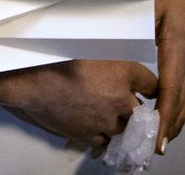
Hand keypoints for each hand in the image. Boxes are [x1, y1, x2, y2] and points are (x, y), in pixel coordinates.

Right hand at [0, 59, 157, 153]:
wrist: (33, 79)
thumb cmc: (59, 56)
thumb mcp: (93, 43)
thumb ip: (114, 51)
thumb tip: (122, 51)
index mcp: (125, 72)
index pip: (151, 83)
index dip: (148, 85)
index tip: (147, 87)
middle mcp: (120, 99)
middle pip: (141, 112)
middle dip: (137, 108)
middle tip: (130, 103)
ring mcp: (105, 121)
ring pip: (125, 130)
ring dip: (122, 124)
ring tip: (113, 116)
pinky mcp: (87, 134)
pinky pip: (104, 141)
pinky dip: (104, 136)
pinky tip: (99, 128)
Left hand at [153, 0, 184, 152]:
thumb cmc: (175, 6)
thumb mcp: (155, 6)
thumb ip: (139, 19)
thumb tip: (121, 27)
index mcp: (178, 53)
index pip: (170, 91)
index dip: (163, 116)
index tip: (155, 137)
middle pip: (177, 108)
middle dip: (163, 132)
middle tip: (145, 150)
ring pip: (182, 110)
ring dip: (169, 130)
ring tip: (150, 148)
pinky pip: (184, 105)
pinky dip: (173, 121)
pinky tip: (161, 133)